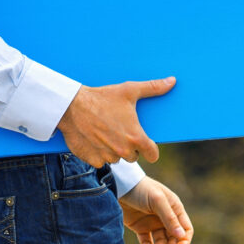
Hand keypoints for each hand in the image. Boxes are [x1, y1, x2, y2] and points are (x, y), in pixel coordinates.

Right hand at [58, 77, 173, 167]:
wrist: (71, 106)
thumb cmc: (102, 97)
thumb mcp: (129, 90)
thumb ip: (153, 88)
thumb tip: (172, 81)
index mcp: (136, 137)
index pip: (152, 154)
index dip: (150, 149)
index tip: (145, 144)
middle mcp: (123, 150)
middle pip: (133, 157)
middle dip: (129, 147)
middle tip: (119, 131)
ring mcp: (107, 156)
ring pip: (116, 159)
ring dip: (113, 150)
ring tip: (105, 133)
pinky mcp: (92, 159)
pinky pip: (100, 161)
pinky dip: (98, 154)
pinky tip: (93, 139)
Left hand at [120, 176, 193, 243]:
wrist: (118, 186)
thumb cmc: (141, 189)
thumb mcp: (157, 200)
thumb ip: (169, 218)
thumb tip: (182, 236)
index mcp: (175, 210)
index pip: (186, 230)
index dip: (183, 242)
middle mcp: (166, 218)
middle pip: (174, 240)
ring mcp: (154, 224)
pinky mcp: (141, 228)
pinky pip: (147, 243)